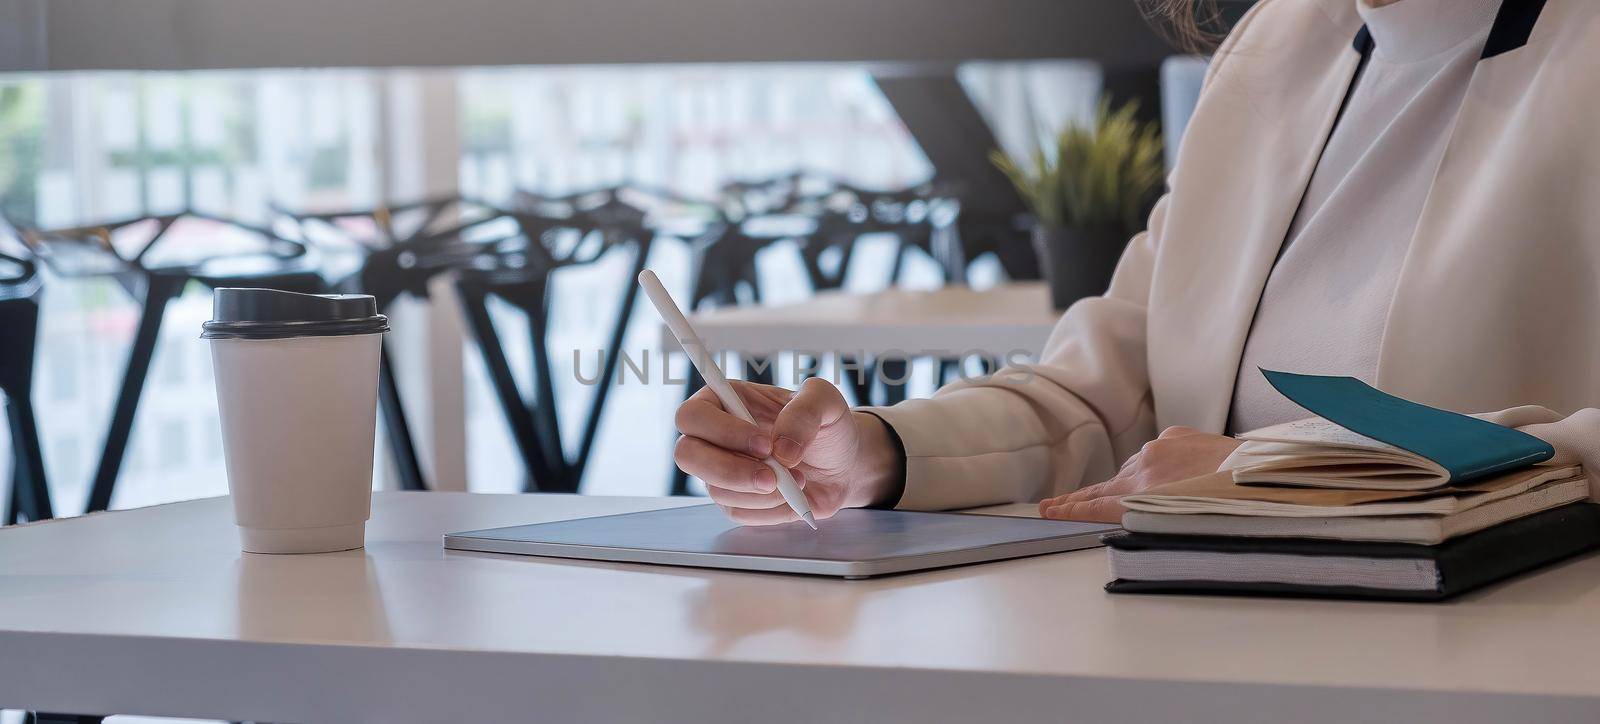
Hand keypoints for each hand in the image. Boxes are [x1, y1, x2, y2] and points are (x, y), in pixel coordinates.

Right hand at [673, 377, 903, 524]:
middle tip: (773, 477)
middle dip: (730, 470)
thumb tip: (782, 448)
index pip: (694, 415)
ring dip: (761, 492)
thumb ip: (805, 412)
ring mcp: (720, 471)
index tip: (766, 443)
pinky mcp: (734, 501)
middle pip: (687, 456)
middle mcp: (715, 436)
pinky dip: (770, 509)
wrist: (843, 464)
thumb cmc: (827, 426)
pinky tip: (792, 496)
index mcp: (726, 401)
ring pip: (716, 489)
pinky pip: (738, 513)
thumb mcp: (827, 402)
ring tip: (799, 479)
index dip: (722, 432)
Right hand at [1039, 426, 1240, 522]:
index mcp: (1144, 494)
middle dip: (1078, 498)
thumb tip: (1132, 515)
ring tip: (1127, 498)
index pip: (1097, 506)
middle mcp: (1146, 469)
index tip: (1048, 511)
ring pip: (1133, 470)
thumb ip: (1149, 516)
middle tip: (1053, 504)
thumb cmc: (1231, 505)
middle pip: (1105, 487)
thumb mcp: (1182, 522)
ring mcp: (1160, 449)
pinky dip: (1157, 464)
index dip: (1071, 510)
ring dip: (1128, 483)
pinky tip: (1171, 474)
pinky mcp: (1176, 435)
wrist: (1262, 470)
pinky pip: (1157, 452)